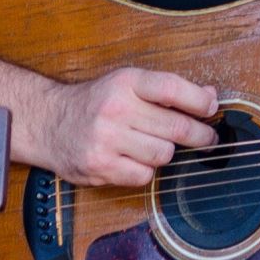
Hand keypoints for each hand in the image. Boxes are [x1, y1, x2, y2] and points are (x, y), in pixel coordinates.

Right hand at [32, 68, 219, 186]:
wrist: (48, 123)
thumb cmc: (97, 103)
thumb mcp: (129, 84)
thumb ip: (169, 90)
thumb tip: (211, 97)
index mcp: (125, 83)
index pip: (173, 89)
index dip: (200, 102)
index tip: (211, 110)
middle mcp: (114, 110)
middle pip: (176, 127)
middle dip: (200, 135)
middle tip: (208, 138)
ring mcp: (105, 140)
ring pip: (163, 154)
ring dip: (166, 152)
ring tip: (156, 145)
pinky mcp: (98, 167)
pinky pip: (144, 176)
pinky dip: (145, 170)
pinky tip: (135, 159)